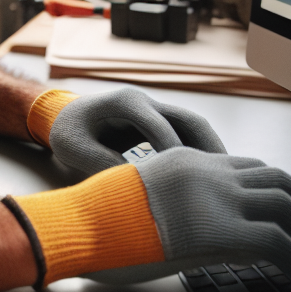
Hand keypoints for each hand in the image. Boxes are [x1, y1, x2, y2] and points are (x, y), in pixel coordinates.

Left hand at [49, 86, 226, 175]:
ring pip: (192, 127)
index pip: (161, 127)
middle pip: (189, 120)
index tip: (189, 184)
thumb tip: (135, 189)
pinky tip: (209, 179)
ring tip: (228, 183)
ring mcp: (153, 109)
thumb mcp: (74, 148)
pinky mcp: (156, 122)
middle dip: (210, 149)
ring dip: (210, 151)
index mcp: (125, 102)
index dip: (175, 155)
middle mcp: (145, 101)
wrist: (60, 115)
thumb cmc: (66, 130)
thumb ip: (100, 164)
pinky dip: (199, 154)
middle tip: (230, 181)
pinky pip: (184, 135)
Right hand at [92, 148, 290, 284]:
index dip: (278, 186)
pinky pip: (278, 242)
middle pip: (277, 178)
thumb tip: (185, 219)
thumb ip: (170, 197)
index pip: (249, 166)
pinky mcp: (221, 231)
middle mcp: (208, 172)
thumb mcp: (140, 194)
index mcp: (189, 161)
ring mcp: (216, 198)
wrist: (83, 220)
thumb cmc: (100, 217)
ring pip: (287, 205)